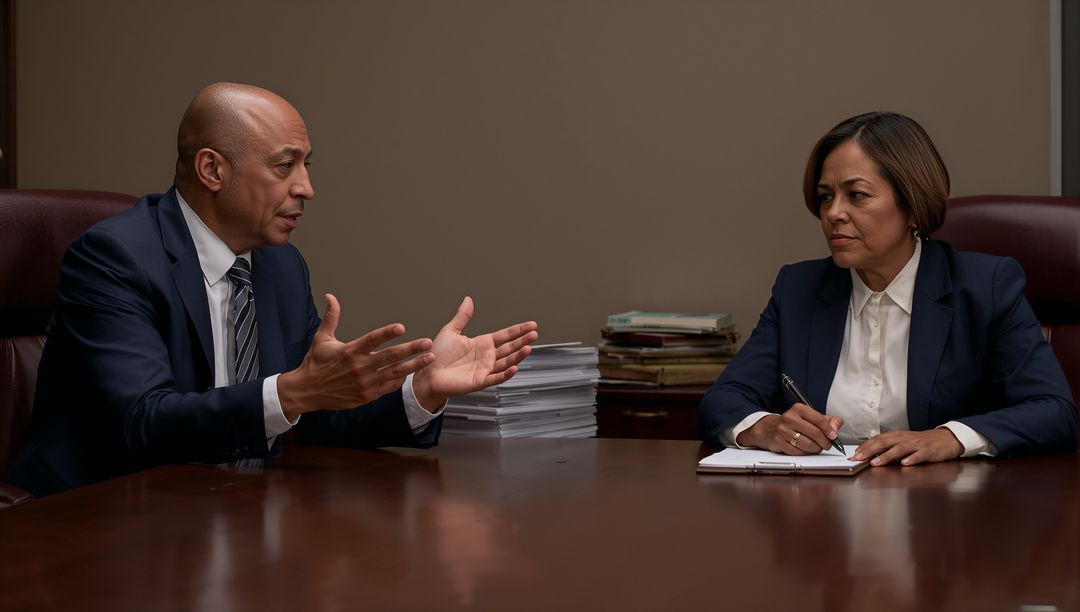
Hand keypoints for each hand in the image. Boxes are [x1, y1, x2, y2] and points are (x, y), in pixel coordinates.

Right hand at [277, 294, 435, 419]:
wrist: (306, 392)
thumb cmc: (315, 363)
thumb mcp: (322, 339)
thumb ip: (331, 317)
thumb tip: (330, 296)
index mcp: (350, 351)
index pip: (372, 339)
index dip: (387, 333)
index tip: (401, 327)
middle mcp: (360, 367)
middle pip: (390, 356)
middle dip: (411, 349)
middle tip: (427, 342)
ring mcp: (365, 383)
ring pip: (394, 373)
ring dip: (413, 365)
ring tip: (429, 357)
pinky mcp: (367, 395)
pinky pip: (388, 387)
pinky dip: (400, 380)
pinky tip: (411, 372)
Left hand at [413, 296, 538, 410]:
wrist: (427, 373)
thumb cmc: (437, 355)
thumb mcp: (451, 331)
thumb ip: (462, 317)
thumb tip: (468, 300)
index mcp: (482, 343)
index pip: (505, 335)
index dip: (518, 330)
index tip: (531, 325)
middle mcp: (487, 356)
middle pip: (510, 348)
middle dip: (523, 341)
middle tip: (534, 334)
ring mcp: (485, 369)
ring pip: (507, 362)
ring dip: (518, 356)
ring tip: (528, 348)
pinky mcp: (480, 381)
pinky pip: (496, 377)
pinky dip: (506, 374)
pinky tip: (515, 367)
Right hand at [736, 403, 843, 455]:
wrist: (770, 428)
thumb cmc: (795, 423)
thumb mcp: (812, 417)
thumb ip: (829, 421)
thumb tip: (835, 429)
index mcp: (799, 409)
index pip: (819, 419)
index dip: (829, 430)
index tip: (833, 436)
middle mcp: (789, 418)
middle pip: (815, 433)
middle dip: (825, 442)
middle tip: (827, 445)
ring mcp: (783, 430)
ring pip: (807, 444)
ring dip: (816, 449)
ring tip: (817, 447)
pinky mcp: (779, 442)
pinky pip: (798, 452)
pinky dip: (805, 453)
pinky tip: (806, 449)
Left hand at [853, 429, 962, 465]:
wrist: (945, 439)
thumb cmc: (921, 443)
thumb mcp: (903, 443)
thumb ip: (889, 449)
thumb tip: (871, 456)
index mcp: (897, 436)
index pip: (877, 440)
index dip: (865, 447)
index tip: (854, 455)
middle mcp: (904, 439)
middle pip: (884, 443)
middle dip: (870, 451)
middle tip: (858, 458)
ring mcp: (916, 445)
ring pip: (899, 449)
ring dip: (886, 456)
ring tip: (876, 463)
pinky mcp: (928, 451)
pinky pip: (919, 455)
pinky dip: (911, 459)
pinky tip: (904, 464)